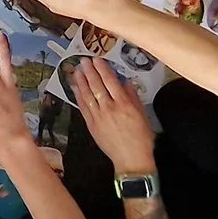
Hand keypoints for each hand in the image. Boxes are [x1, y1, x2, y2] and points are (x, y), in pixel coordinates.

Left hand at [71, 56, 154, 173]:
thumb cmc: (141, 137)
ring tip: (76, 71)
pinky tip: (76, 89)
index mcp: (123, 104)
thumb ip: (133, 97)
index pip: (110, 81)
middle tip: (83, 60)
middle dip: (89, 72)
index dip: (102, 69)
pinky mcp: (91, 125)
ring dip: (81, 82)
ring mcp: (98, 117)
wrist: (131, 158)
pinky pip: (83, 108)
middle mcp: (109, 108)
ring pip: (87, 95)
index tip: (96, 59)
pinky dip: (79, 97)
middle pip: (96, 86)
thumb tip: (126, 82)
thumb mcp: (142, 114)